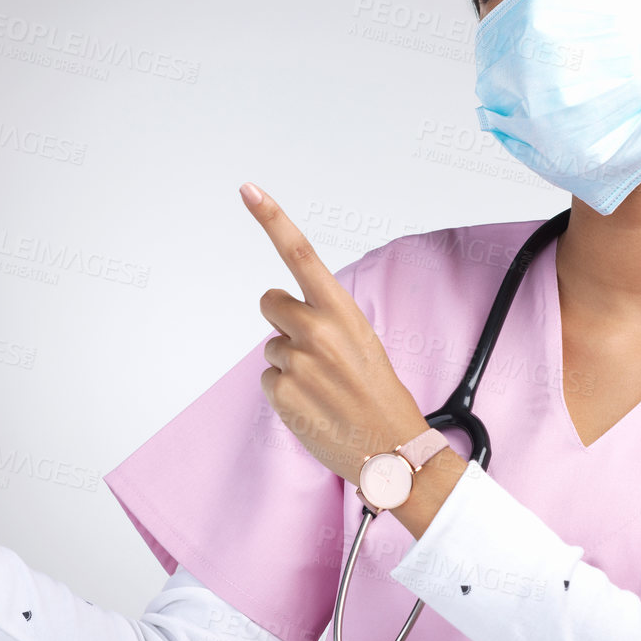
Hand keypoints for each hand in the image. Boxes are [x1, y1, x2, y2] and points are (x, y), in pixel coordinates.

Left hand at [239, 182, 427, 485]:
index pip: (302, 254)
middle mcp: (316, 331)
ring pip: (272, 348)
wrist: (392, 451)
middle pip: (270, 303)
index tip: (248, 189)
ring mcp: (296, 363)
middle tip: (315, 350)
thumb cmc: (379, 395)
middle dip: (284, 321)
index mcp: (342, 312)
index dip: (273, 219)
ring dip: (291, 364)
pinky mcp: (281, 394)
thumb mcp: (362, 342)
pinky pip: (268, 381)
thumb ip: (325, 320)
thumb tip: (284, 315)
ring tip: (323, 388)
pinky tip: (313, 406)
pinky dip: (286, 393)